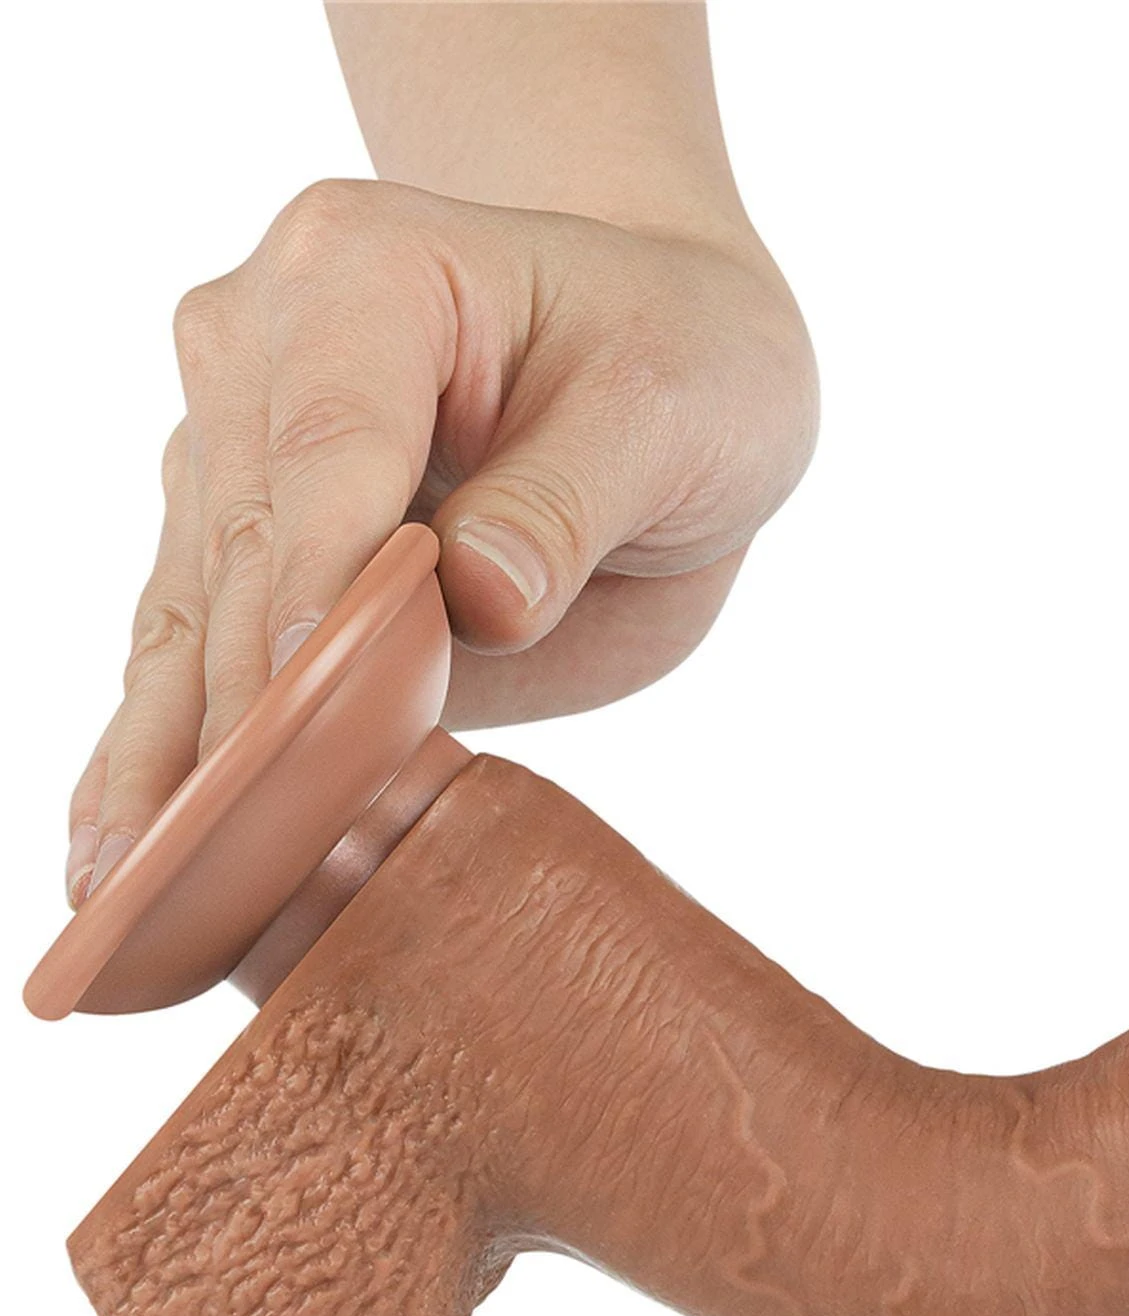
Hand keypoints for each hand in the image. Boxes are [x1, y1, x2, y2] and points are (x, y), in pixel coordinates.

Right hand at [66, 178, 816, 902]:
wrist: (666, 353)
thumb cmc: (683, 360)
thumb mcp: (672, 412)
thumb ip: (570, 502)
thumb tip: (485, 602)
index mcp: (366, 276)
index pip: (325, 459)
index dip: (311, 603)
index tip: (290, 729)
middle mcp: (263, 349)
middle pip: (241, 554)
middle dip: (232, 721)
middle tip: (210, 873)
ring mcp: (242, 448)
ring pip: (191, 619)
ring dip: (163, 765)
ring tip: (120, 901)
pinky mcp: (255, 545)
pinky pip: (200, 653)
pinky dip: (168, 758)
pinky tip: (122, 859)